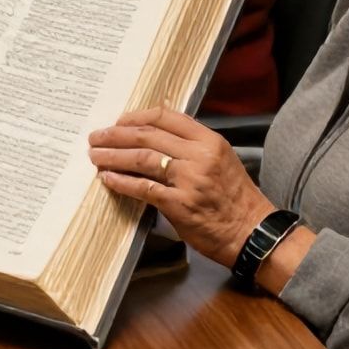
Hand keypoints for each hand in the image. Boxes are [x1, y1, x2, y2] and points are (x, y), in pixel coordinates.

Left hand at [88, 108, 276, 267]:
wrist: (253, 232)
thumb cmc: (235, 198)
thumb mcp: (221, 159)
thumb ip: (191, 146)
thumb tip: (153, 136)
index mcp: (209, 141)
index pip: (165, 116)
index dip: (136, 117)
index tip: (118, 121)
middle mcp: (199, 156)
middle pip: (147, 135)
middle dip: (116, 135)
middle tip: (96, 138)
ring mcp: (189, 180)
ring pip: (141, 158)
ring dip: (113, 156)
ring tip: (95, 156)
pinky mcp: (179, 204)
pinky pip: (143, 187)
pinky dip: (121, 182)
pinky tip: (107, 179)